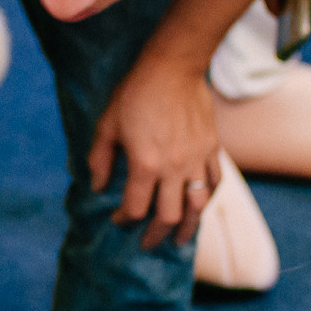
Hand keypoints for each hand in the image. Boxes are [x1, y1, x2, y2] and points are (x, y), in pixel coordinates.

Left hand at [89, 52, 221, 248]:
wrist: (173, 68)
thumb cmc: (135, 94)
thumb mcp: (106, 125)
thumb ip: (99, 159)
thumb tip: (96, 188)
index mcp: (145, 164)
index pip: (135, 208)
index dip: (124, 220)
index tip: (119, 221)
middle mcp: (174, 167)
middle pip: (168, 216)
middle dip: (155, 235)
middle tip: (148, 243)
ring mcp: (197, 160)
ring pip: (197, 207)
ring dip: (187, 227)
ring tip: (179, 239)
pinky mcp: (212, 149)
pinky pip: (213, 183)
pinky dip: (206, 200)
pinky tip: (199, 207)